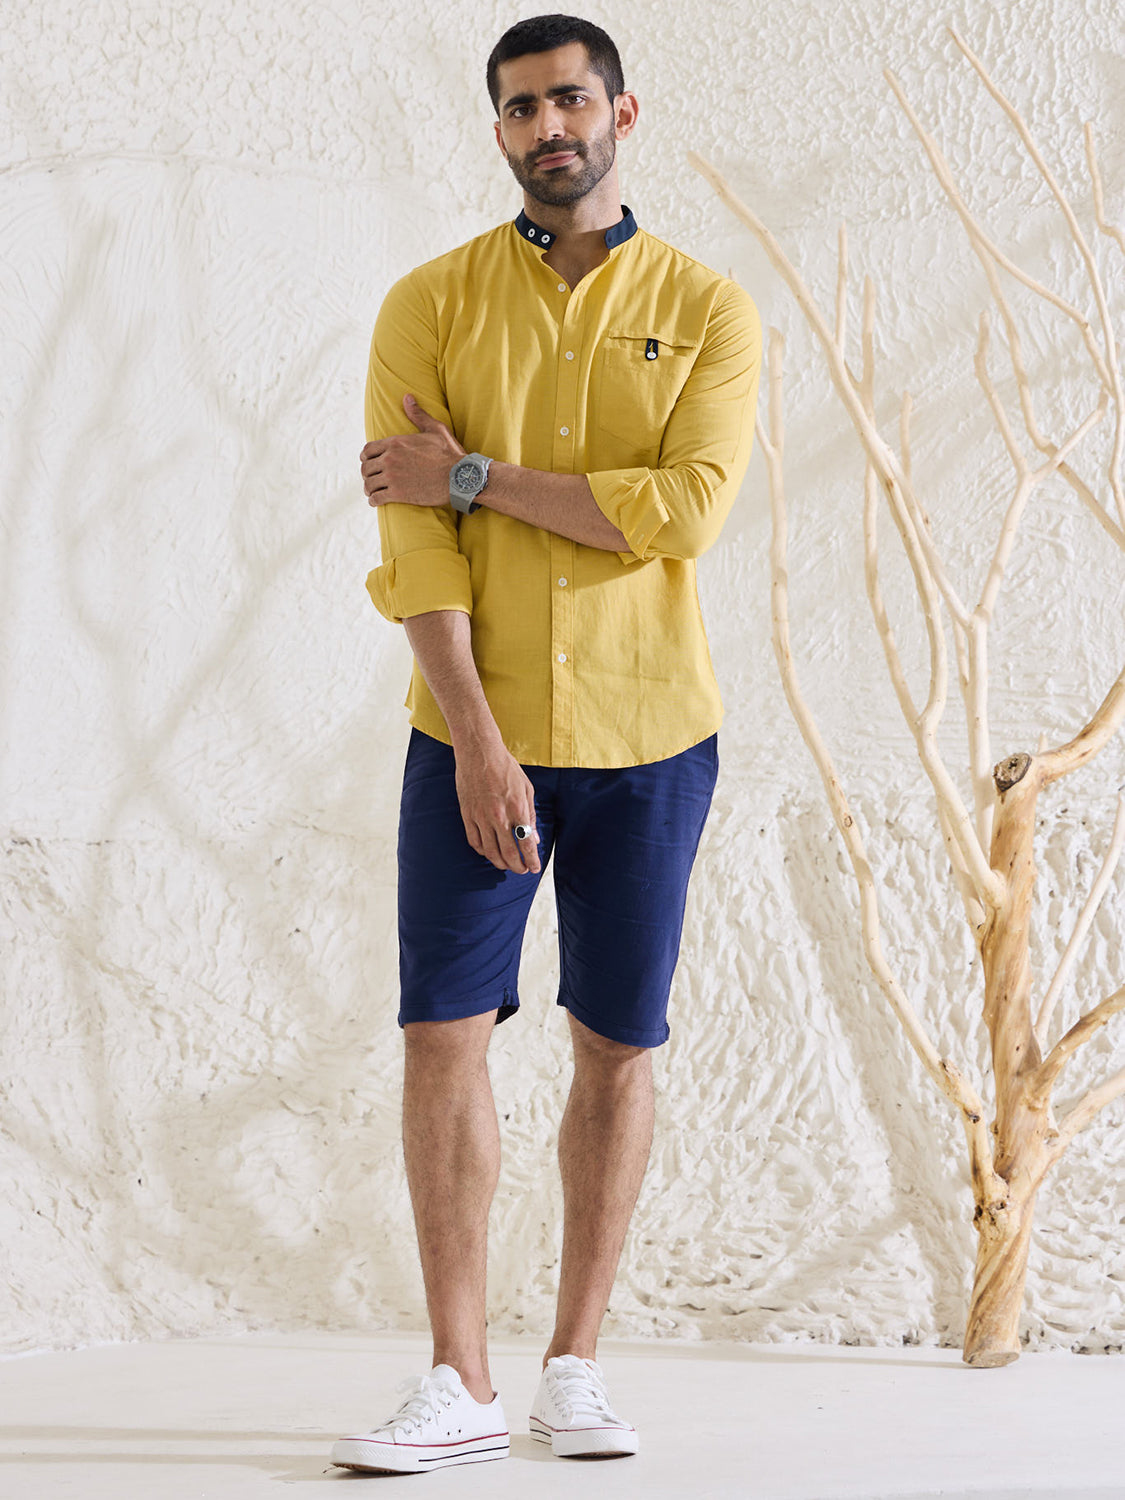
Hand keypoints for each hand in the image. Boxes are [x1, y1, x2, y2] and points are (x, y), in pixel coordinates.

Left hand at [360, 394, 464, 507]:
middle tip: (372, 478)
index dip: (365, 457)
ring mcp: (392, 477)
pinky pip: (376, 498)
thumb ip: (418, 414)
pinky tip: (376, 501)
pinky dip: (373, 500)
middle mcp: (390, 459)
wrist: (459, 477)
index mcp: (395, 443)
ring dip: (369, 488)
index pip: (367, 450)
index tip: (369, 462)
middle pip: (365, 467)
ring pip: (369, 484)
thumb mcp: (435, 429)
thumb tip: (407, 397)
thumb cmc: (449, 453)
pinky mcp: (398, 494)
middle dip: (367, 473)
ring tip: (372, 492)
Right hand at [454, 739, 540, 874]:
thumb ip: (530, 815)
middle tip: (521, 870)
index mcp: (517, 808)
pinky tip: (489, 852)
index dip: (531, 860)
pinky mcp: (467, 814)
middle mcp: (499, 816)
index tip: (534, 868)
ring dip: (500, 863)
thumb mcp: (526, 788)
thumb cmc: (506, 768)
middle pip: (508, 853)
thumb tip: (535, 838)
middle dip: (517, 866)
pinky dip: (483, 851)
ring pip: (490, 851)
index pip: (526, 843)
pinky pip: (474, 841)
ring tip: (506, 864)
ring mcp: (481, 816)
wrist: (479, 752)